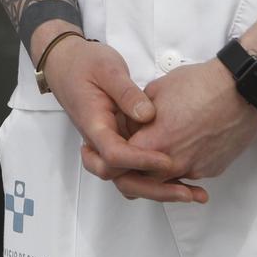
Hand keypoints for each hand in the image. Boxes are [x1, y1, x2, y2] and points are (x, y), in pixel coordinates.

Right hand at [38, 36, 186, 198]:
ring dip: (157, 189)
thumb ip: (126, 92)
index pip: (114, 154)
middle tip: (185, 192)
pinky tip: (182, 179)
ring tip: (191, 193)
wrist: (66, 63)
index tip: (167, 160)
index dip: (141, 161)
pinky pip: (134, 167)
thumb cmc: (84, 63)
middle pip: (120, 178)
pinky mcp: (118, 141)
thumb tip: (148, 115)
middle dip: (153, 189)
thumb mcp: (107, 69)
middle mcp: (99, 141)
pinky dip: (156, 177)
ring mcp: (108, 143)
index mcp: (94, 124)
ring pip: (128, 178)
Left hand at [99, 60, 256, 201]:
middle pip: (140, 183)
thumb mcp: (156, 90)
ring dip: (156, 174)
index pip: (119, 167)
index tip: (108, 154)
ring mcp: (195, 168)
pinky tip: (180, 151)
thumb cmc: (200, 85)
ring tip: (153, 156)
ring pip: (165, 183)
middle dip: (130, 173)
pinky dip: (180, 168)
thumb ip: (137, 114)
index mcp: (155, 141)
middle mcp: (174, 162)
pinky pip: (188, 175)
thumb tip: (130, 124)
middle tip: (126, 162)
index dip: (111, 161)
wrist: (240, 90)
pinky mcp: (212, 169)